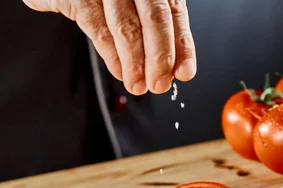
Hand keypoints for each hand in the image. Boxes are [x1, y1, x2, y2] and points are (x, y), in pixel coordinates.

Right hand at [23, 0, 196, 95]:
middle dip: (159, 58)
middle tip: (159, 85)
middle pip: (154, 18)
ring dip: (134, 62)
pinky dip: (110, 56)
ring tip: (138, 85)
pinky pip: (97, 28)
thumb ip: (159, 29)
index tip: (184, 72)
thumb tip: (176, 67)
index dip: (181, 45)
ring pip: (126, 27)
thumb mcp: (138, 5)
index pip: (174, 12)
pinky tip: (119, 71)